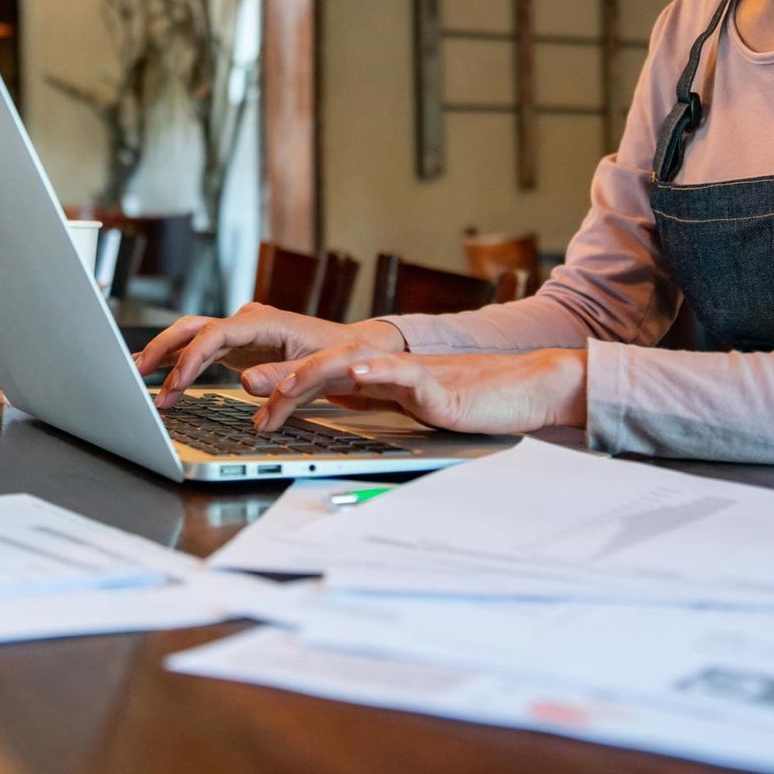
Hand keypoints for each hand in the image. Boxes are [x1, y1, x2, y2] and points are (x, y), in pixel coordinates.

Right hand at [132, 302, 404, 407]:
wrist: (356, 349)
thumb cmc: (340, 357)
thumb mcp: (318, 371)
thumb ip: (283, 377)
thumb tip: (244, 381)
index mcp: (265, 321)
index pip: (216, 334)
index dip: (191, 359)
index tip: (174, 384)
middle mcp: (249, 321)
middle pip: (195, 327)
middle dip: (164, 349)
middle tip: (137, 374)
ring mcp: (243, 332)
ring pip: (194, 336)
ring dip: (167, 356)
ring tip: (139, 378)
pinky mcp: (242, 346)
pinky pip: (204, 349)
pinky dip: (183, 362)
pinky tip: (165, 377)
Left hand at [254, 349, 586, 435]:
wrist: (527, 388)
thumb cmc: (475, 402)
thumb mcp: (414, 408)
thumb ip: (382, 405)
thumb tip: (344, 410)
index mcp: (381, 378)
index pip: (324, 379)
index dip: (287, 388)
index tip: (253, 407)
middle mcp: (390, 369)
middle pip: (327, 365)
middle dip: (284, 376)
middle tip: (246, 387)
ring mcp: (412, 373)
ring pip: (355, 363)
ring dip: (315, 372)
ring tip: (284, 383)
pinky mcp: (439, 384)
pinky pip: (404, 374)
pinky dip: (378, 372)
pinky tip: (357, 374)